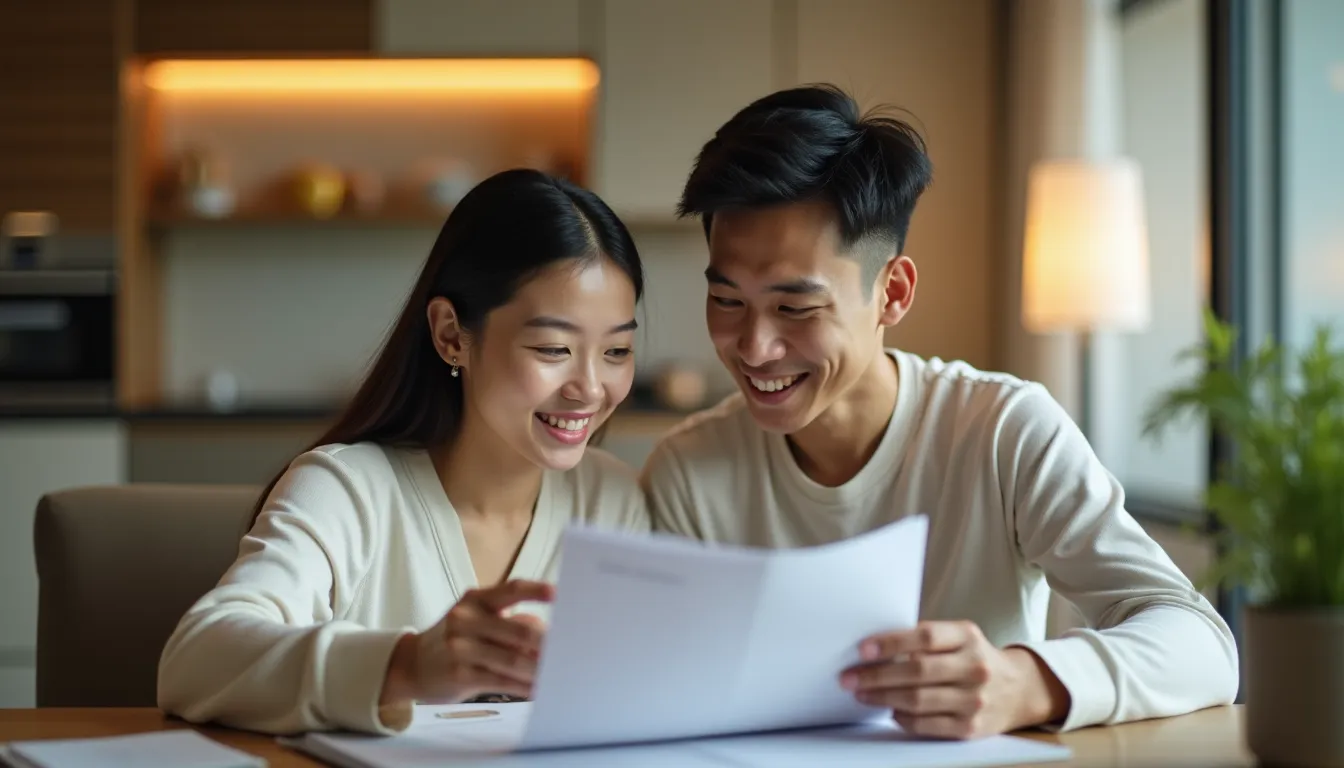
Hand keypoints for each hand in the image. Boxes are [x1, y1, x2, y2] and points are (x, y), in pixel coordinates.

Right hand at [380, 579, 553, 706]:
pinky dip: (524, 686)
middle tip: (572, 650)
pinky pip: (501, 680)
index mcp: (475, 599)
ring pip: (513, 659)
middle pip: (520, 629)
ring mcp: (460, 647)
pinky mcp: (459, 674)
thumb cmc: (454, 640)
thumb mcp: (476, 620)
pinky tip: (539, 689)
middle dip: (549, 643)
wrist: (410, 666)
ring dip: (541, 670)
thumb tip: (547, 633)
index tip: (559, 594)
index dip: (537, 591)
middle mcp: (466, 619)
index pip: (511, 589)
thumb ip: (510, 621)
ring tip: (561, 674)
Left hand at [839, 620, 1069, 738]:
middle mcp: (974, 667)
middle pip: (917, 671)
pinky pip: (927, 724)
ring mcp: (974, 700)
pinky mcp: (971, 727)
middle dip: (876, 675)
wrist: (1018, 690)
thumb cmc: (974, 658)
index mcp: (967, 637)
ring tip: (861, 694)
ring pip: (918, 700)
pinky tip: (889, 711)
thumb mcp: (959, 637)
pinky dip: (902, 718)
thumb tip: (874, 648)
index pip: (924, 637)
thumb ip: (925, 640)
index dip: (891, 643)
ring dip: (882, 698)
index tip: (863, 649)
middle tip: (849, 677)